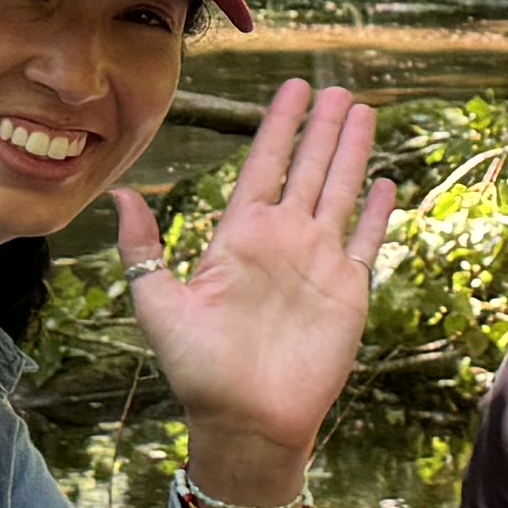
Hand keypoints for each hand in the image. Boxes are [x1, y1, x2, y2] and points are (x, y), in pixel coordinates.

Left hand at [116, 78, 394, 476]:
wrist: (245, 421)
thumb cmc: (198, 370)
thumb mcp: (158, 304)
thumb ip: (144, 249)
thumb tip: (121, 194)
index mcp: (239, 237)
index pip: (264, 166)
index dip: (279, 127)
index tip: (292, 89)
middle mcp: (281, 241)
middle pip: (307, 169)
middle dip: (322, 128)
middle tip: (337, 86)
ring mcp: (317, 263)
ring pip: (339, 192)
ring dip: (351, 154)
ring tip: (363, 112)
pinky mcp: (347, 291)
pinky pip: (367, 242)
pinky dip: (378, 213)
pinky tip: (386, 183)